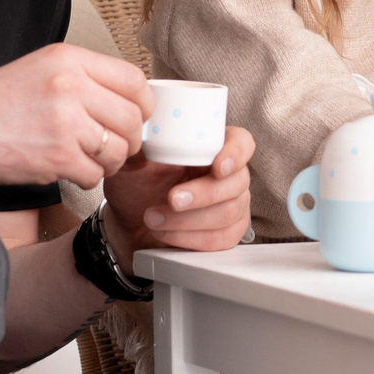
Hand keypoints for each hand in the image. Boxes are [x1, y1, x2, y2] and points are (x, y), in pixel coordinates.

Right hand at [0, 44, 151, 189]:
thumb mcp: (40, 69)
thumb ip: (84, 78)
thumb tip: (129, 101)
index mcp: (68, 59)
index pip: (134, 79)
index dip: (143, 104)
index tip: (137, 116)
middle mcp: (70, 85)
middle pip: (133, 117)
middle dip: (130, 138)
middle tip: (115, 145)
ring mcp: (65, 122)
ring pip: (119, 149)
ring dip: (109, 161)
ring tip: (87, 158)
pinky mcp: (57, 157)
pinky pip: (96, 174)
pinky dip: (87, 178)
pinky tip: (68, 170)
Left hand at [102, 124, 254, 256]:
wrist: (132, 221)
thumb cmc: (137, 185)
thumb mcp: (133, 163)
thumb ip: (140, 148)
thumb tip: (141, 135)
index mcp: (211, 146)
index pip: (241, 142)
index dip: (236, 154)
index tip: (217, 167)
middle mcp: (228, 174)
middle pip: (237, 182)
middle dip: (203, 194)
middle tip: (172, 199)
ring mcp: (233, 204)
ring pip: (228, 213)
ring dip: (189, 220)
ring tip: (154, 218)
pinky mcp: (228, 232)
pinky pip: (222, 238)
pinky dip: (191, 238)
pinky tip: (167, 233)